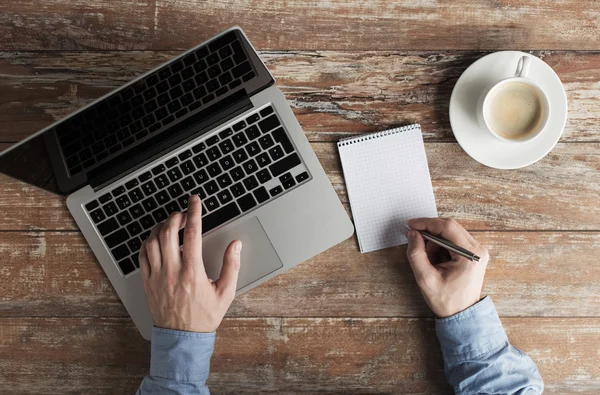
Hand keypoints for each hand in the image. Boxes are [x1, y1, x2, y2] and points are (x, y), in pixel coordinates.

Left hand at [139, 195, 241, 332]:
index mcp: (193, 271)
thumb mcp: (226, 292)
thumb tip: (235, 245)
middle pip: (168, 232)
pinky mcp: (147, 282)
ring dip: (161, 227)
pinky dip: (147, 242)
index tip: (195, 200)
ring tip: (170, 224)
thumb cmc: (205, 316)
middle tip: (183, 213)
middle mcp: (172, 271)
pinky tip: (156, 239)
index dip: (194, 212)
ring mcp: (157, 276)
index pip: (193, 233)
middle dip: (175, 216)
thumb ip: (232, 266)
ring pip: (152, 241)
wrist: (182, 337)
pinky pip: (142, 255)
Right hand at [405, 218, 488, 317]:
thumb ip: (416, 254)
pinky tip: (438, 261)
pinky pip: (454, 240)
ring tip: (430, 261)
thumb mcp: (425, 279)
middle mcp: (478, 250)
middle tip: (415, 241)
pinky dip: (441, 246)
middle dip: (429, 232)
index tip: (410, 225)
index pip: (447, 227)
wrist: (462, 315)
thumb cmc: (446, 300)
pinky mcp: (474, 253)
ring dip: (435, 242)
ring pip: (450, 233)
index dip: (426, 223)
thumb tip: (412, 233)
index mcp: (470, 255)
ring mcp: (477, 251)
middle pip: (450, 227)